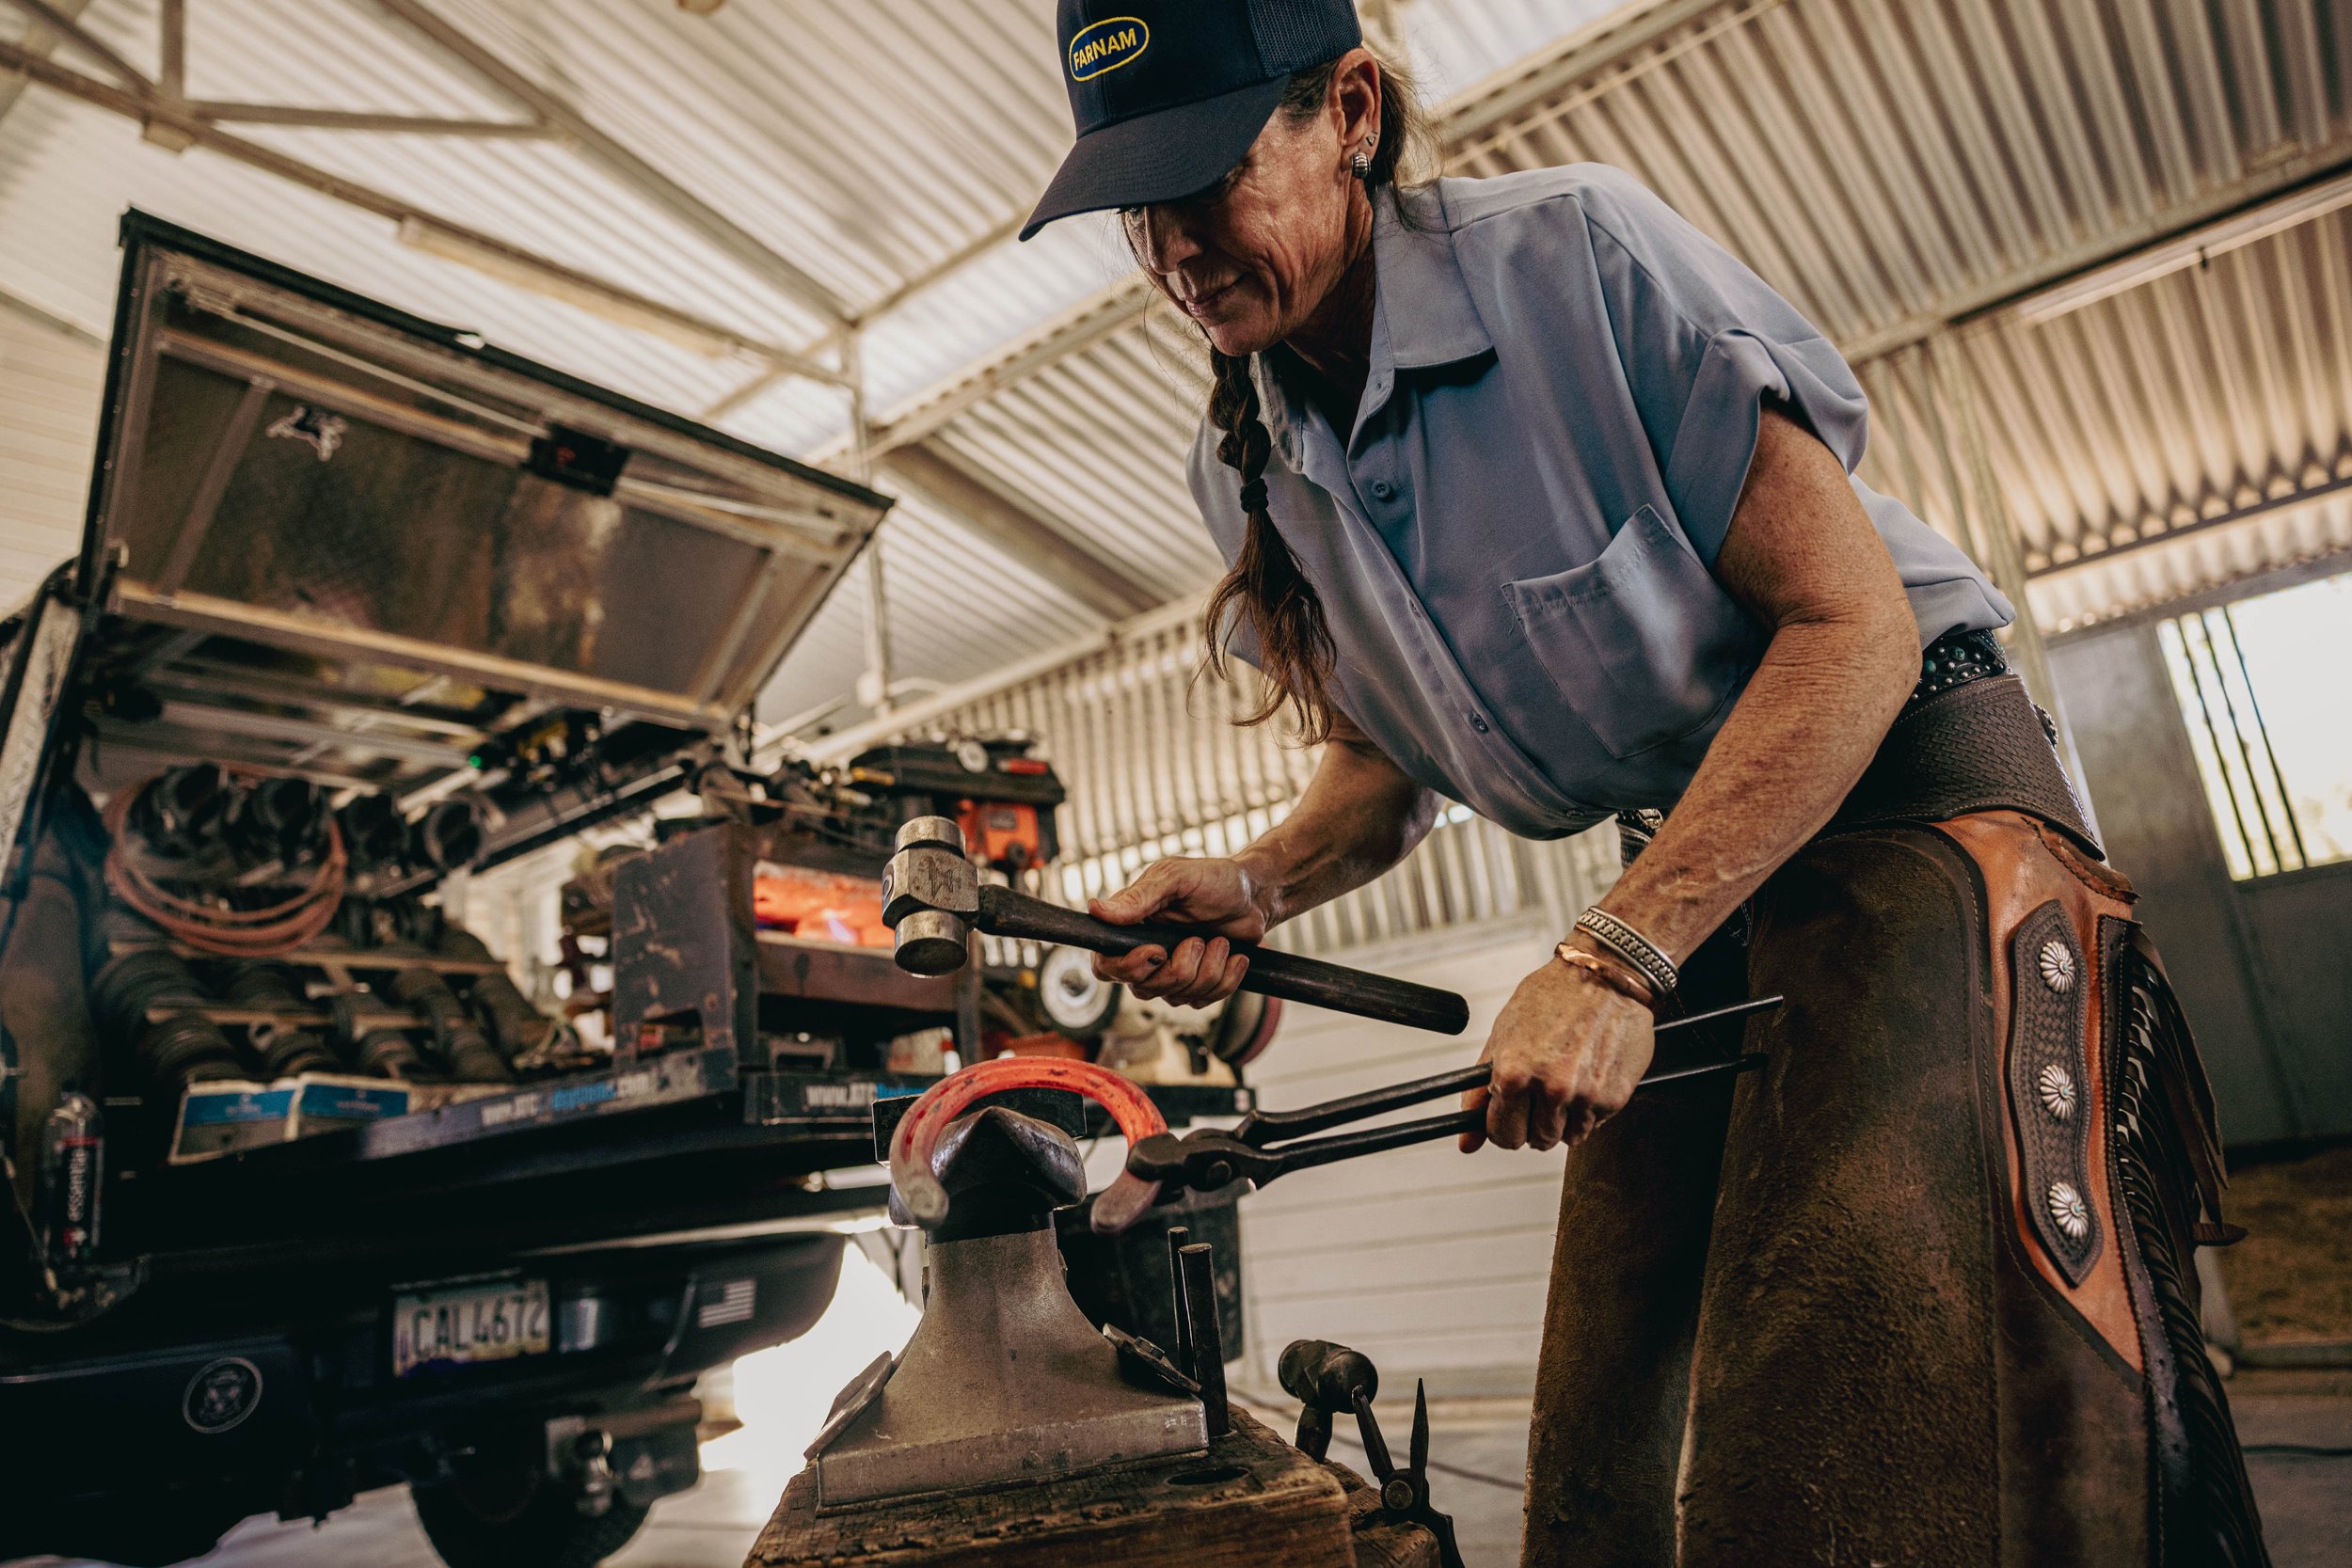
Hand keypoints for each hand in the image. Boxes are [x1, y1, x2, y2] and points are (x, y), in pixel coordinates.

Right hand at [1088, 857, 1270, 1005]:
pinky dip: (1225, 979)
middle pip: (1142, 988)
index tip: (1157, 952)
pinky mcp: (1196, 985)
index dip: (1127, 968)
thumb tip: (1096, 909)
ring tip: (1220, 941)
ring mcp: (1171, 971)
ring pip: (1175, 997)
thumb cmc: (1216, 879)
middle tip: (1199, 939)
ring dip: (1207, 970)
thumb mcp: (1177, 878)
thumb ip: (1140, 897)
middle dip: (1179, 969)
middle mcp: (1145, 952)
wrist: (1256, 896)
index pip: (1105, 964)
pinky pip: (1202, 1001)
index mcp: (1131, 925)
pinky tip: (1235, 956)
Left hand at [1458, 957, 1654, 1152]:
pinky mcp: (1614, 1097)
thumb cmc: (1552, 996)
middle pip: (1537, 1142)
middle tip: (1539, 1096)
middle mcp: (1551, 1089)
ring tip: (1566, 1081)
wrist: (1605, 975)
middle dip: (1534, 1125)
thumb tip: (1467, 1143)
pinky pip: (1595, 1123)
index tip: (1510, 1118)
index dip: (1503, 1128)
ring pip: (1568, 1138)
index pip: (1502, 1135)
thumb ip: (1481, 1091)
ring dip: (1564, 1119)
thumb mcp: (1503, 1035)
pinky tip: (1588, 1076)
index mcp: (1515, 1074)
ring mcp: (1585, 1095)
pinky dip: (1589, 1108)